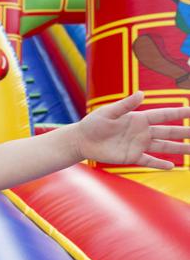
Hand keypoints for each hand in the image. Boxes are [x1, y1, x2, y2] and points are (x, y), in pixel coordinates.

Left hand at [75, 92, 189, 168]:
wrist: (82, 140)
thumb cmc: (93, 123)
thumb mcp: (108, 112)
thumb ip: (125, 105)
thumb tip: (142, 93)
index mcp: (138, 118)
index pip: (163, 115)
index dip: (178, 113)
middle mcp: (142, 132)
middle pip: (168, 132)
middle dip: (185, 132)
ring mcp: (138, 145)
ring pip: (163, 147)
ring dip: (179, 149)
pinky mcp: (131, 157)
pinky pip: (149, 161)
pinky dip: (160, 164)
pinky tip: (173, 166)